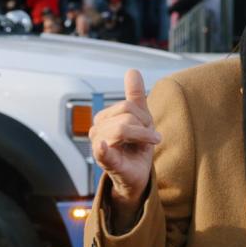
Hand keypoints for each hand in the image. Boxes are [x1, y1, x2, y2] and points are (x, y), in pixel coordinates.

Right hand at [89, 69, 160, 215]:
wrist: (137, 176)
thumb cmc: (136, 147)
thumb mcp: (139, 120)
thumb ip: (135, 96)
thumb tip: (132, 70)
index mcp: (103, 119)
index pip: (128, 106)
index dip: (144, 117)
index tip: (147, 129)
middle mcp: (97, 131)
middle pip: (128, 115)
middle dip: (144, 127)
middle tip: (147, 140)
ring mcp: (100, 147)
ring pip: (124, 128)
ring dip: (143, 137)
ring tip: (144, 146)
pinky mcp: (107, 163)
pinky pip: (103, 153)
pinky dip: (102, 149)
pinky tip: (101, 145)